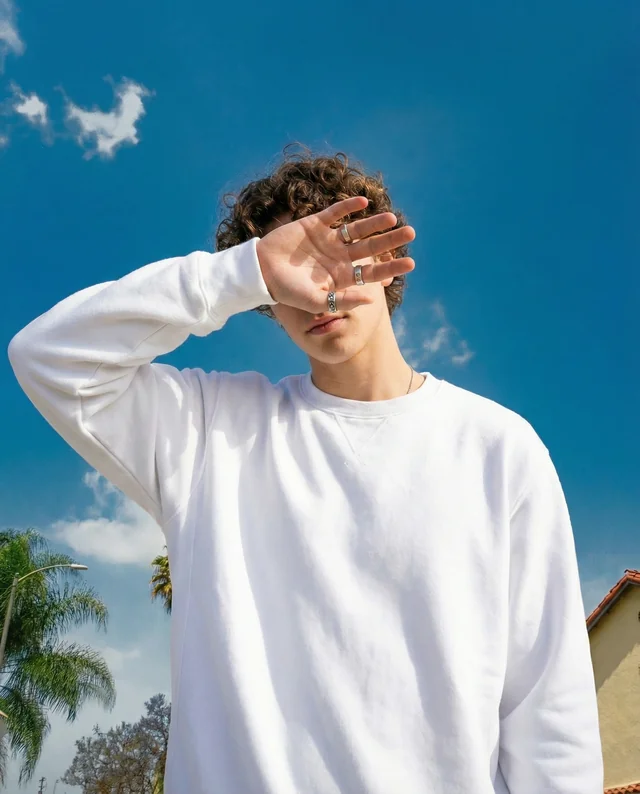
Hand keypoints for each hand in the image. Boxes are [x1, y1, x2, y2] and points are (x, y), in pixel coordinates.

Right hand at [256, 197, 415, 313]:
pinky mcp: (314, 223)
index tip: (410, 264)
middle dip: (390, 241)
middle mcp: (338, 257)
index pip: (371, 272)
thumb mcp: (316, 301)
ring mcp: (327, 239)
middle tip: (411, 233)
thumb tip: (371, 299)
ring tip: (392, 218)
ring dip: (374, 223)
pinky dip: (349, 207)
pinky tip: (365, 202)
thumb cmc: (287, 291)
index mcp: (341, 276)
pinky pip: (336, 213)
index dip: (390, 268)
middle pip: (370, 247)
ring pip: (356, 229)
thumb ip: (343, 301)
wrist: (260, 272)